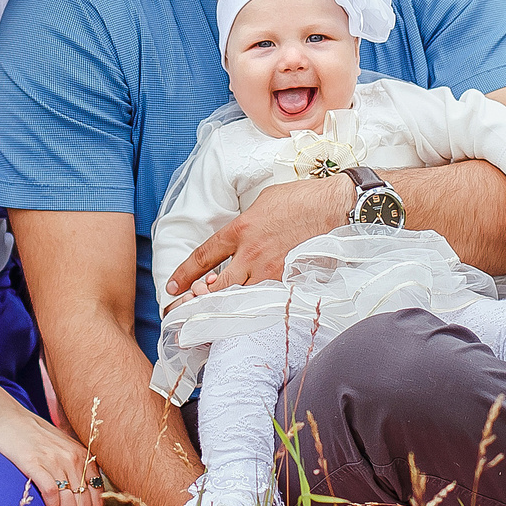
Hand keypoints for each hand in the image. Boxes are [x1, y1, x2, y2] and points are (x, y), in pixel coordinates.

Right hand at [0, 408, 101, 505]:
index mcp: (83, 455)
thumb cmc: (34, 437)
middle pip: (85, 505)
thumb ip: (80, 479)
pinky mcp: (35, 464)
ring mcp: (55, 461)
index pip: (98, 496)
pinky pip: (51, 496)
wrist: (5, 418)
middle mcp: (73, 458)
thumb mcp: (63, 452)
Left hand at [166, 175, 348, 299]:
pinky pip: (267, 297)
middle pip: (217, 287)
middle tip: (194, 305)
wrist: (333, 207)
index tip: (173, 287)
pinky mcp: (289, 280)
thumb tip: (238, 240)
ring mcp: (271, 270)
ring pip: (241, 297)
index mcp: (240, 230)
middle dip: (203, 299)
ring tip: (223, 306)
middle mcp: (251, 254)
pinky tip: (256, 303)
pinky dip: (258, 301)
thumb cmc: (300, 199)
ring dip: (231, 302)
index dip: (184, 274)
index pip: (203, 256)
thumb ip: (245, 224)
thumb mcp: (261, 203)